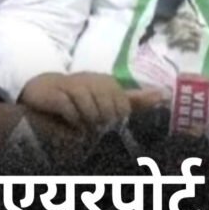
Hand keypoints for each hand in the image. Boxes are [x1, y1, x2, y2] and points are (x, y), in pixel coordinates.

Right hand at [20, 72, 164, 129]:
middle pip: (108, 111)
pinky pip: (71, 111)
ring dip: (87, 125)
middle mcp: (93, 81)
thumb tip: (164, 94)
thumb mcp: (109, 98)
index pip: (123, 107)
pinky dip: (72, 121)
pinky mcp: (57, 93)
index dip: (116, 120)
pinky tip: (70, 124)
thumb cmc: (81, 98)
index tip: (109, 126)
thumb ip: (135, 99)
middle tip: (94, 129)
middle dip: (102, 124)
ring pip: (90, 112)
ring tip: (82, 127)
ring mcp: (74, 85)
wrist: (44, 91)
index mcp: (108, 83)